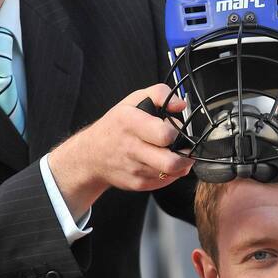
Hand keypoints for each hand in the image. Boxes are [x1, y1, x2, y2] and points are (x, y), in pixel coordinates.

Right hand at [48, 84, 193, 219]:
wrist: (91, 155)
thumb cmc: (117, 125)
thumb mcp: (134, 100)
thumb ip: (160, 94)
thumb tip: (180, 105)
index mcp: (130, 123)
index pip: (164, 135)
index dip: (176, 132)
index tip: (173, 129)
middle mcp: (130, 148)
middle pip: (171, 162)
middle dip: (185, 156)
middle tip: (184, 148)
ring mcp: (134, 169)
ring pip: (171, 173)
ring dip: (178, 164)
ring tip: (170, 152)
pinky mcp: (137, 184)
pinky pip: (164, 181)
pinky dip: (169, 173)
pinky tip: (161, 162)